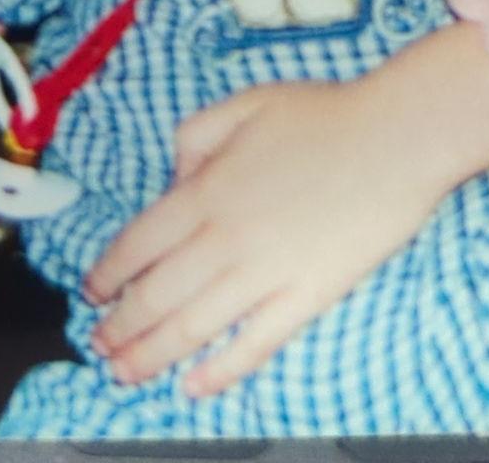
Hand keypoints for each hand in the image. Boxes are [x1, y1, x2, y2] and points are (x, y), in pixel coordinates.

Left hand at [86, 22, 488, 394]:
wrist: (395, 138)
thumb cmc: (324, 114)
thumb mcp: (245, 103)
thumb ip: (195, 136)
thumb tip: (175, 178)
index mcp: (206, 190)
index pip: (138, 243)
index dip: (109, 273)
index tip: (92, 293)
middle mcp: (224, 239)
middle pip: (156, 295)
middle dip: (119, 327)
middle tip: (99, 346)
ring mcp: (264, 273)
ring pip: (192, 327)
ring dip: (151, 355)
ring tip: (125, 373)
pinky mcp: (305, 297)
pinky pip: (253, 344)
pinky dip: (219, 371)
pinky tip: (195, 386)